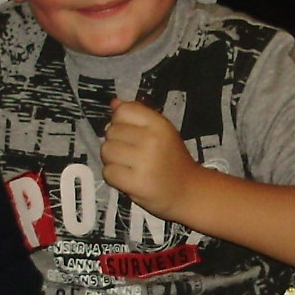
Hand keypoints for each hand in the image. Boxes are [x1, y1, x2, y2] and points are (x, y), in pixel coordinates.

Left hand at [100, 99, 200, 220]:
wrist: (188, 191)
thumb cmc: (171, 160)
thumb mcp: (161, 131)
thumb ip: (138, 115)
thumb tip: (114, 103)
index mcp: (159, 124)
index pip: (123, 111)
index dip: (120, 122)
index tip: (131, 134)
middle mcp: (152, 140)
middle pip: (111, 131)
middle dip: (116, 142)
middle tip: (130, 154)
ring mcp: (144, 162)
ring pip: (106, 151)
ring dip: (112, 160)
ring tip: (127, 166)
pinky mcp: (136, 183)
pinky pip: (108, 172)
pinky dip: (113, 177)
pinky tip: (127, 178)